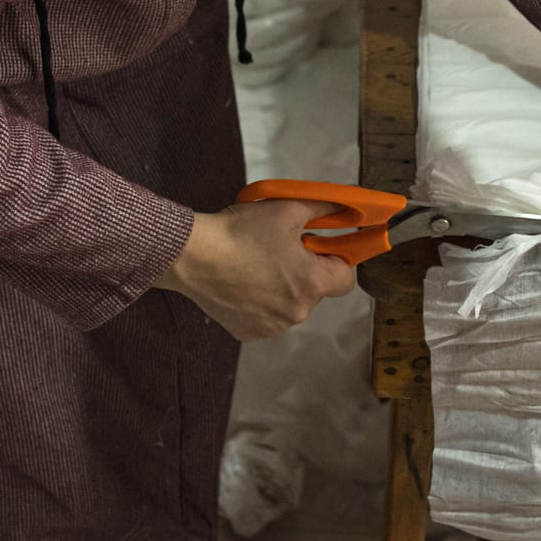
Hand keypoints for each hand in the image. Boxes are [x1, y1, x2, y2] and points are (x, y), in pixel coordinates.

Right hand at [156, 198, 357, 339]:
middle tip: (279, 250)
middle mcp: (296, 312)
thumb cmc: (240, 232)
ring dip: (281, 289)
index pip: (345, 280)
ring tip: (255, 265)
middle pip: (315, 292)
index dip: (336, 261)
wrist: (193, 256)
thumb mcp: (286, 209)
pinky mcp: (248, 333)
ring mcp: (271, 327)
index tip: (318, 249)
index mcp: (311, 283)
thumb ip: (323, 207)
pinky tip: (241, 283)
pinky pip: (266, 317)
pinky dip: (259, 303)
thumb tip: (347, 207)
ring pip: (290, 305)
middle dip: (303, 272)